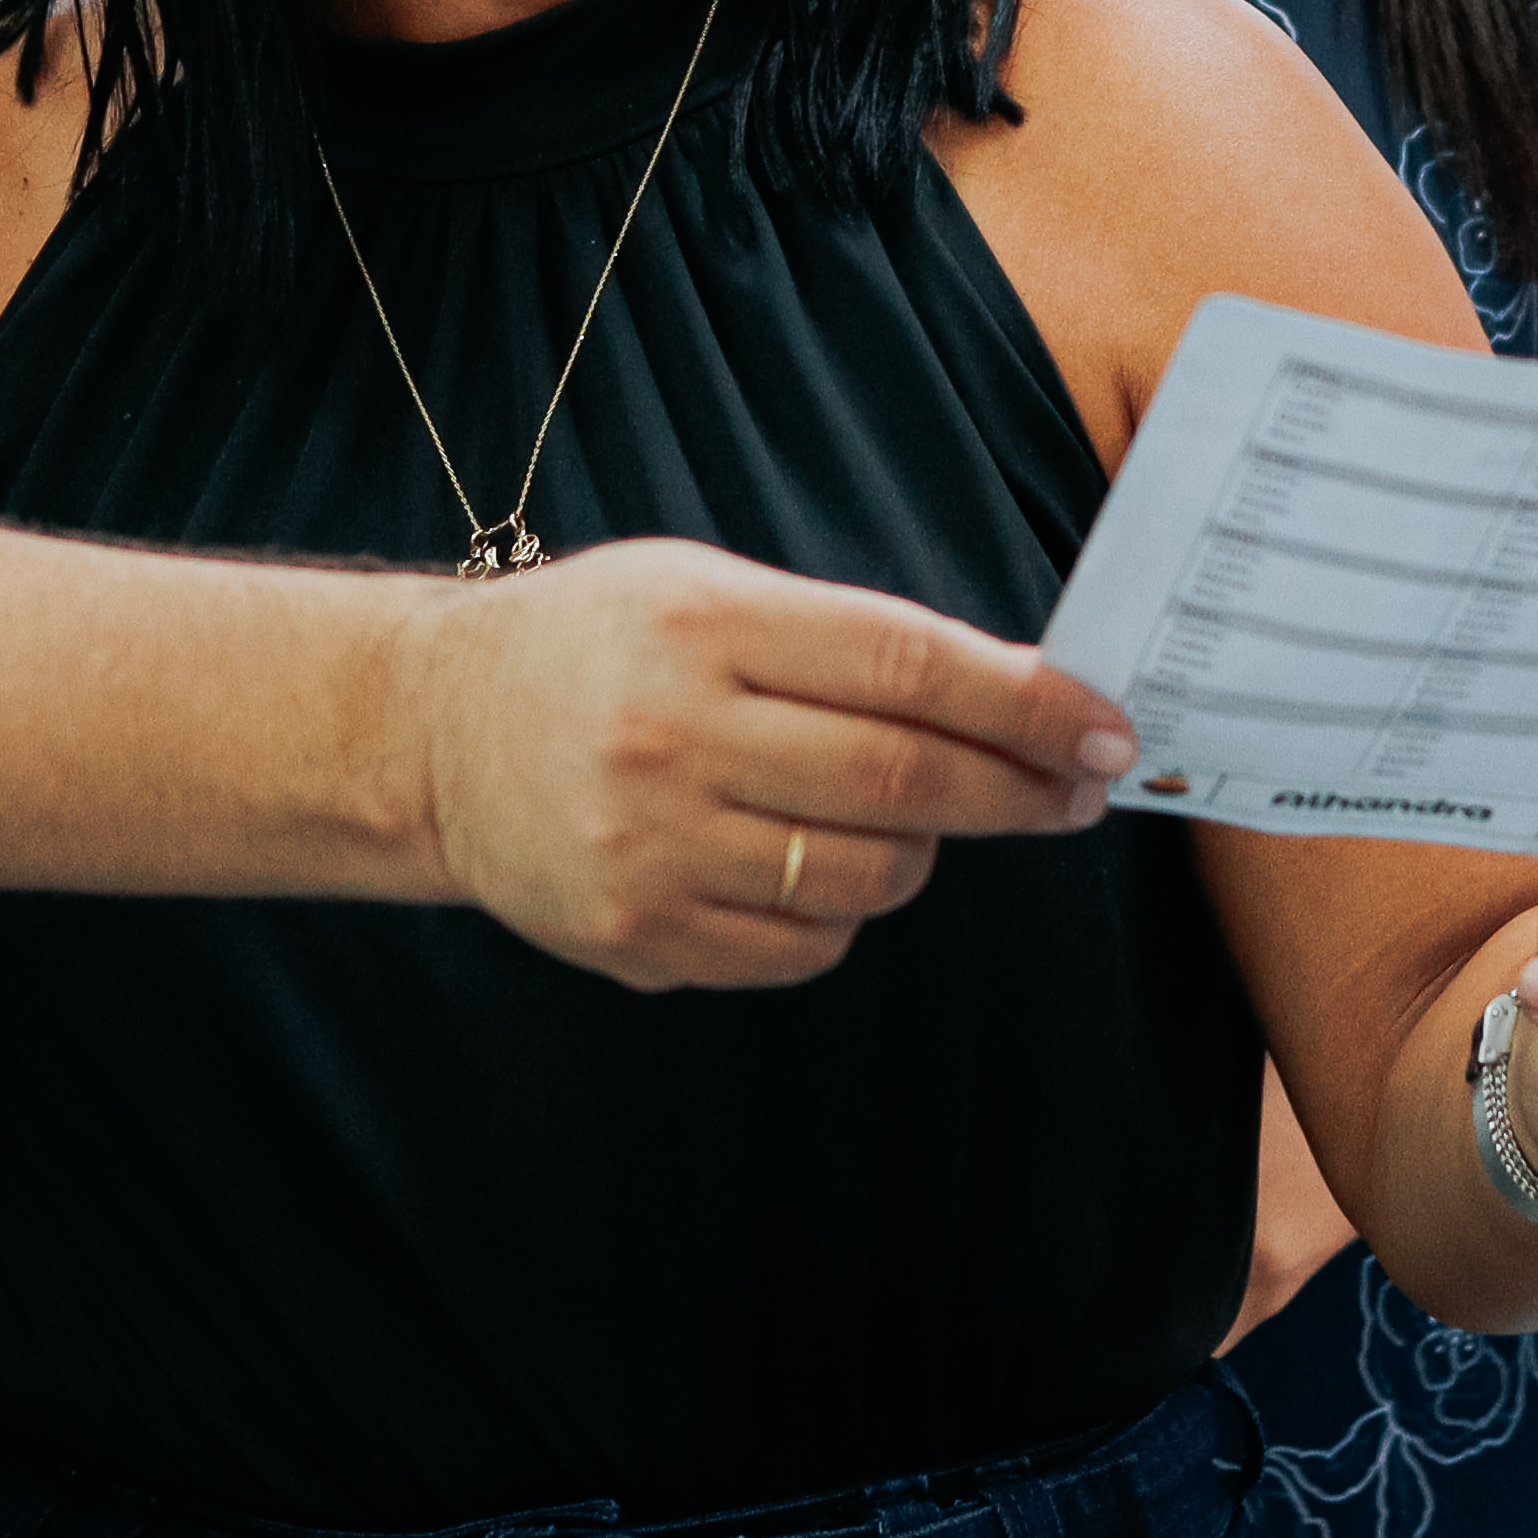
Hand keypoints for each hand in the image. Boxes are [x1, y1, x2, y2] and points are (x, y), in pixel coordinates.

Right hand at [395, 538, 1132, 990]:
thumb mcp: (706, 591)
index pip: (904, 665)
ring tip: (912, 817)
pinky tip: (811, 865)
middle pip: (900, 778)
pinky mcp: (638, 936)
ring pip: (865, 877)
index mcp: (701, 627)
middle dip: (1017, 789)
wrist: (434, 733)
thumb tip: (1017, 696)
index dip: (1026, 702)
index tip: (1104, 729)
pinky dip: (842, 911)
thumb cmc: (601, 646)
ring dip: (925, 850)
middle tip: (1076, 788)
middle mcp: (672, 737)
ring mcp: (651, 847)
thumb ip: (845, 639)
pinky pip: (803, 946)